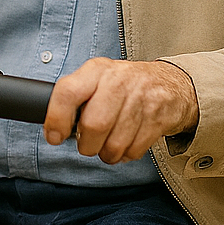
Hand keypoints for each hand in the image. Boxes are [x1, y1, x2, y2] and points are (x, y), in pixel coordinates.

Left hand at [43, 58, 198, 164]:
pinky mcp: (158, 118)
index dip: (57, 118)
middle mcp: (119, 81)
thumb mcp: (98, 78)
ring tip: (108, 144)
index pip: (68, 92)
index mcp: (97, 70)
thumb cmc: (124, 85)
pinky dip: (125, 154)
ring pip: (115, 143)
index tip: (54, 136)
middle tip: (87, 145)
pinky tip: (126, 142)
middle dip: (87, 145)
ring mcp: (141, 99)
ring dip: (107, 153)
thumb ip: (76, 97)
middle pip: (94, 125)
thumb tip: (52, 128)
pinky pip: (134, 150)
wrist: (171, 84)